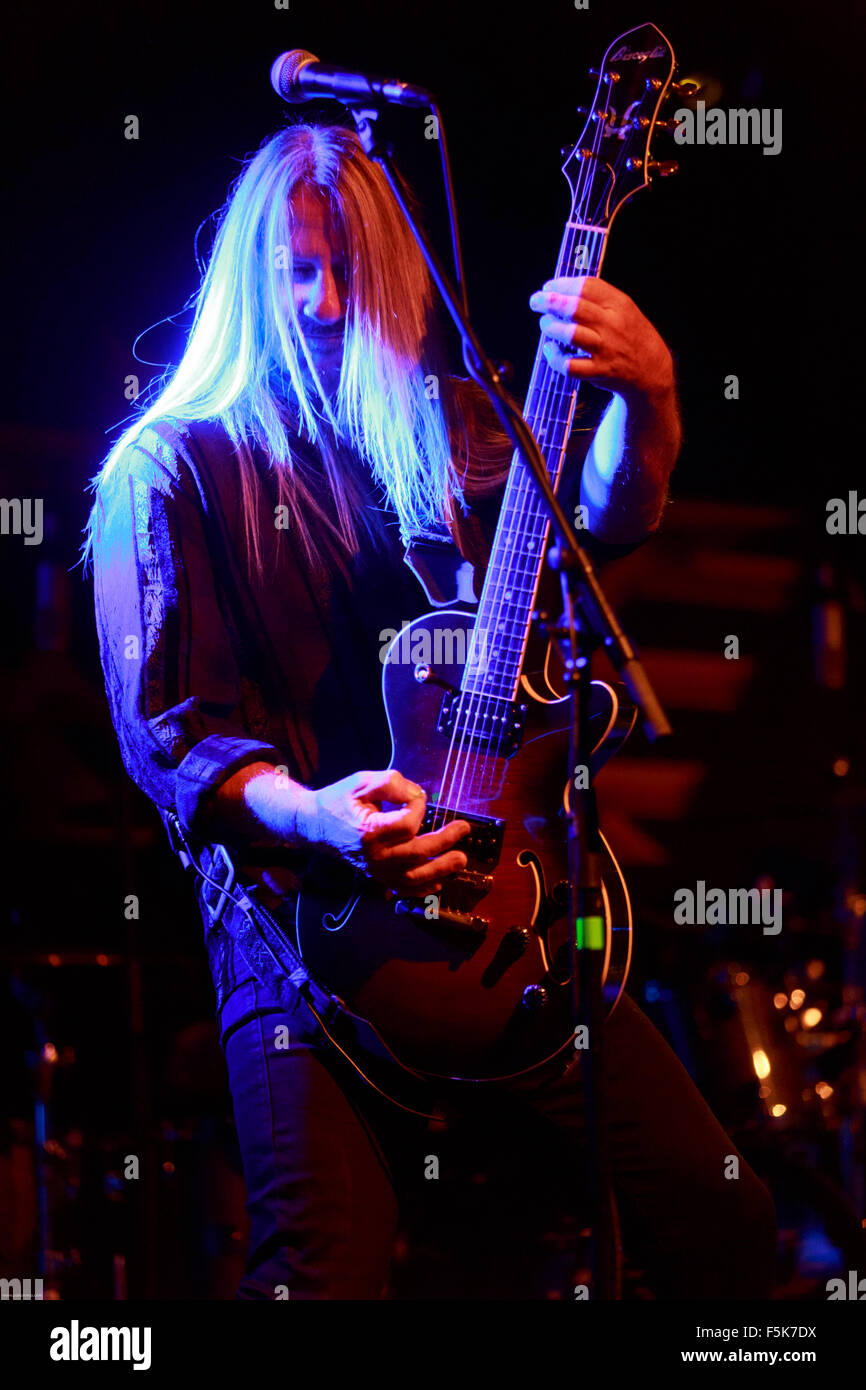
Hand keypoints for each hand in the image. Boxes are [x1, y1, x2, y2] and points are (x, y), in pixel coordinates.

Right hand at [296, 769, 470, 894]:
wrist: (314, 825)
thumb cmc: (338, 801)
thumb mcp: (361, 781)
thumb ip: (391, 783)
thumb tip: (418, 796)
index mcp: (368, 831)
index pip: (407, 824)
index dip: (418, 807)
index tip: (416, 797)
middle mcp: (373, 856)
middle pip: (417, 853)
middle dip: (444, 841)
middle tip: (464, 829)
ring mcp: (375, 870)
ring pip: (413, 876)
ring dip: (441, 869)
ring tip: (460, 860)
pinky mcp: (375, 876)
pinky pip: (402, 888)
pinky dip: (422, 888)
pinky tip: (439, 881)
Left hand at [529, 276, 674, 403]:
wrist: (652, 370)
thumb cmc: (630, 335)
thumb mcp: (623, 309)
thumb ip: (598, 298)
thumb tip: (561, 290)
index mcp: (619, 305)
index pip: (586, 286)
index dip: (562, 284)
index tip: (548, 286)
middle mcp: (612, 325)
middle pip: (575, 307)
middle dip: (549, 301)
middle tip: (536, 301)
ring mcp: (605, 349)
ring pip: (571, 334)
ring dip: (551, 327)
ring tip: (546, 324)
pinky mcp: (599, 371)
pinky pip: (570, 366)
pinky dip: (555, 358)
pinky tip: (550, 350)